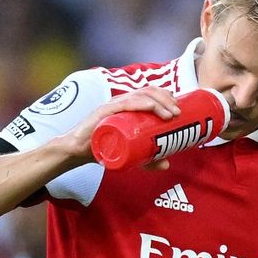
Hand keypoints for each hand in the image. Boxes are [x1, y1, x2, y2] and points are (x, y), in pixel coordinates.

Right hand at [59, 86, 180, 167]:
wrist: (78, 151)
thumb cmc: (104, 146)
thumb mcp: (131, 154)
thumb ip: (148, 160)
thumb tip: (167, 165)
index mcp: (128, 105)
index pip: (150, 93)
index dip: (166, 96)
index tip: (179, 108)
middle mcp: (121, 101)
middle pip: (148, 92)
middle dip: (167, 99)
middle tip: (179, 113)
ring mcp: (112, 105)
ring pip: (140, 96)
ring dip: (159, 102)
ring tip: (171, 114)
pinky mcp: (103, 113)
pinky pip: (124, 104)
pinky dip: (140, 103)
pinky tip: (151, 107)